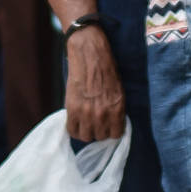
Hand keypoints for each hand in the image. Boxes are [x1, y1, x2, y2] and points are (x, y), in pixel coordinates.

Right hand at [64, 26, 126, 140]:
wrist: (89, 54)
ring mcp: (86, 112)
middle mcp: (103, 114)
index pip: (116, 135)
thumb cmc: (106, 68)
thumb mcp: (118, 90)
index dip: (111, 131)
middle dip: (99, 131)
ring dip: (86, 131)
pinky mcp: (72, 108)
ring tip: (85, 122)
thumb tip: (111, 123)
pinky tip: (76, 121)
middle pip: (100, 137)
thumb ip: (115, 109)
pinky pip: (72, 130)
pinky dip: (74, 128)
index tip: (108, 126)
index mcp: (117, 109)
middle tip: (95, 121)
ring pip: (86, 137)